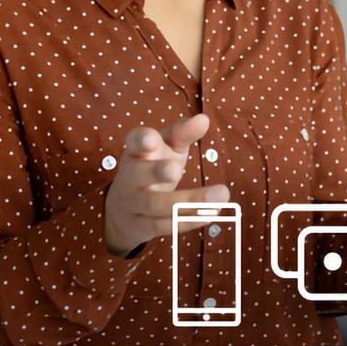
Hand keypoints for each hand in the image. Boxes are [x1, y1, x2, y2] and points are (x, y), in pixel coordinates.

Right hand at [103, 114, 229, 256]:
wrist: (124, 209)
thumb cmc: (153, 167)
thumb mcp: (167, 147)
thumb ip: (183, 133)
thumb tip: (204, 119)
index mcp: (136, 151)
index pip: (134, 141)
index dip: (141, 140)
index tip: (152, 139)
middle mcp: (129, 176)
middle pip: (138, 175)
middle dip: (156, 172)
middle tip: (175, 169)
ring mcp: (132, 203)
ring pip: (156, 204)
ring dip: (189, 201)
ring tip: (222, 193)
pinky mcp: (141, 226)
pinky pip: (164, 226)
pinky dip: (189, 220)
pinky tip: (212, 213)